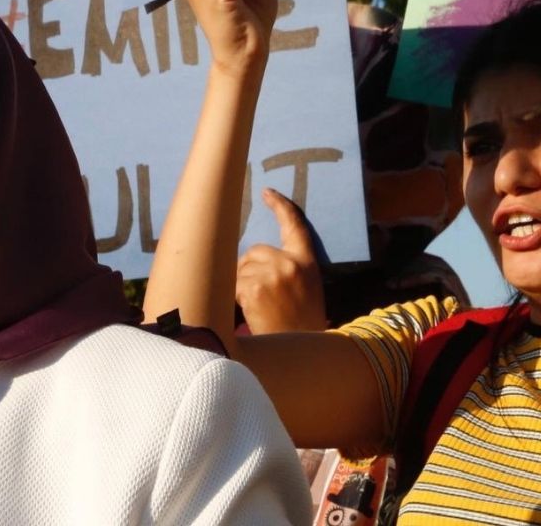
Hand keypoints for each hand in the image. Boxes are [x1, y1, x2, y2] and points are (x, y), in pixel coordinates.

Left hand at [236, 189, 328, 333]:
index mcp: (306, 261)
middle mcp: (290, 263)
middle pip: (255, 251)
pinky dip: (235, 297)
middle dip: (249, 268)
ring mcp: (272, 274)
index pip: (294, 226)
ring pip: (241, 269)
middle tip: (257, 293)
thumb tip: (255, 259)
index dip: (280, 207)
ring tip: (257, 306)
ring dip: (241, 285)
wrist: (300, 348)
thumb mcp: (307, 288)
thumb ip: (289, 268)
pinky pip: (233, 284)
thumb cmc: (301, 323)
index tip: (267, 192)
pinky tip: (250, 311)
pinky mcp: (254, 288)